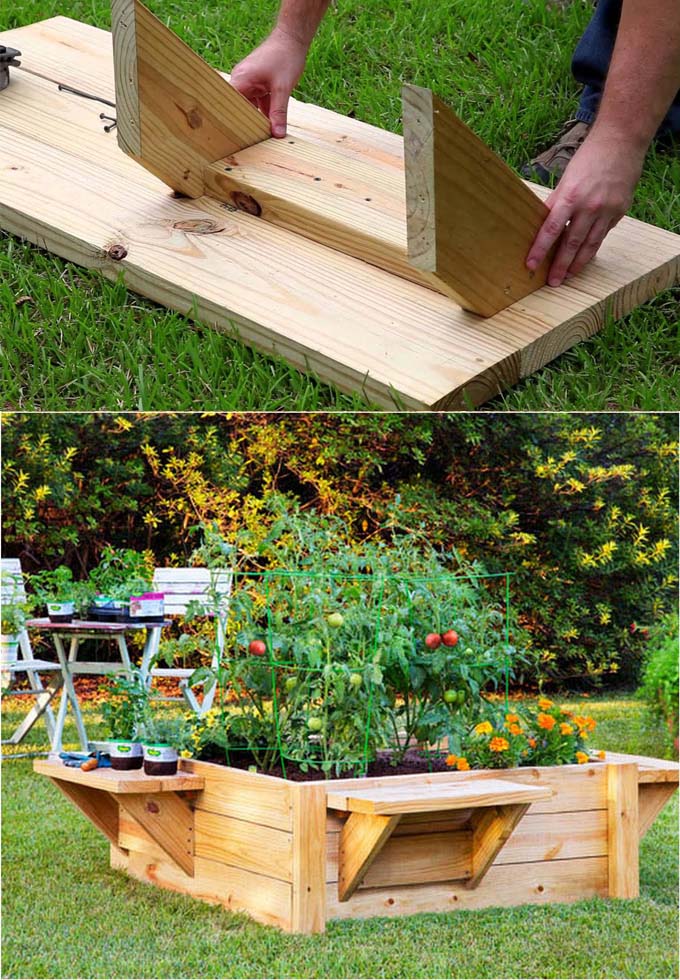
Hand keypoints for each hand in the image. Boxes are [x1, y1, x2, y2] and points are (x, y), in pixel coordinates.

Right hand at [231, 28, 308, 137]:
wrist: (292, 38)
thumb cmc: (285, 57)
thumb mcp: (283, 88)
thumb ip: (279, 113)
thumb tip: (277, 135)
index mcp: (241, 80)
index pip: (229, 106)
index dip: (231, 122)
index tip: (234, 141)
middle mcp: (241, 81)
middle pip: (239, 109)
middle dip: (246, 125)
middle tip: (250, 146)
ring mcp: (248, 83)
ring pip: (249, 108)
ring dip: (257, 120)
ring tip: (261, 140)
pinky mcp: (257, 85)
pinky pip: (257, 103)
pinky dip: (264, 113)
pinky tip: (270, 128)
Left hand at [526, 133, 644, 285]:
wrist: (620, 144)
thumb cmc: (588, 160)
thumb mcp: (566, 180)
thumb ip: (556, 203)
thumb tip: (543, 224)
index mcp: (570, 196)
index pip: (551, 229)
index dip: (540, 249)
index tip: (531, 265)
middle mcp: (589, 206)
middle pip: (572, 243)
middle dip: (561, 266)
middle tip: (552, 282)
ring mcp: (607, 210)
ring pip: (590, 245)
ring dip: (578, 264)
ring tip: (568, 277)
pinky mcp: (620, 212)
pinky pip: (603, 235)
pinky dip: (593, 247)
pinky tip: (585, 258)